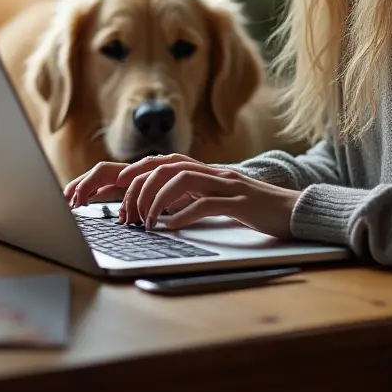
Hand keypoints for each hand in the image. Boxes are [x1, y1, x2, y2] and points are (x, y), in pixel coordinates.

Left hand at [65, 154, 299, 239]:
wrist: (292, 209)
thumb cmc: (248, 208)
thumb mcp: (210, 200)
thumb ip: (184, 199)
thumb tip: (151, 210)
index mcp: (197, 171)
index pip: (153, 164)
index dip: (125, 175)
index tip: (99, 192)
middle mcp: (207, 171)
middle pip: (160, 166)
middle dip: (133, 186)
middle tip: (118, 212)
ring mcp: (223, 182)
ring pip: (180, 179)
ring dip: (156, 199)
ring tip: (143, 221)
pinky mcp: (239, 200)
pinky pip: (207, 202)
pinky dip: (185, 214)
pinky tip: (171, 227)